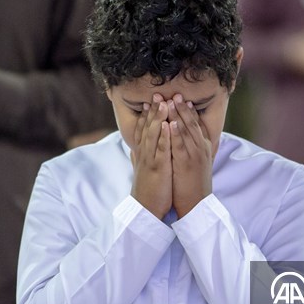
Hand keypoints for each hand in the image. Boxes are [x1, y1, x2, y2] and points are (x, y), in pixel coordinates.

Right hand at [130, 95, 172, 218]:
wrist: (145, 210)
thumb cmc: (146, 191)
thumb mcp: (141, 172)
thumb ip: (138, 159)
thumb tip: (134, 150)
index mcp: (142, 154)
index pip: (143, 130)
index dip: (146, 115)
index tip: (150, 101)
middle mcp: (144, 154)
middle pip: (147, 128)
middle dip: (153, 110)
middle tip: (157, 94)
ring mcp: (150, 160)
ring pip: (153, 135)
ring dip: (158, 118)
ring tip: (163, 102)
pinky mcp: (158, 168)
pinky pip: (162, 149)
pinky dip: (165, 136)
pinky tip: (169, 124)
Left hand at [168, 94, 213, 218]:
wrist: (197, 205)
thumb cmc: (193, 185)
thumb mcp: (196, 163)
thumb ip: (191, 149)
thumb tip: (184, 139)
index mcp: (202, 147)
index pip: (195, 124)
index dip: (187, 110)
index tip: (180, 97)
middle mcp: (200, 148)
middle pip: (191, 122)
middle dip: (181, 107)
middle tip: (173, 93)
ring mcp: (194, 155)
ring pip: (186, 130)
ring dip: (178, 114)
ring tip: (171, 100)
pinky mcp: (186, 163)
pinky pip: (180, 145)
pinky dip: (176, 133)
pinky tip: (171, 122)